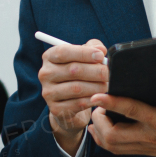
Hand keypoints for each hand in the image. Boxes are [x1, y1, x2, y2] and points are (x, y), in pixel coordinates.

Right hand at [39, 38, 108, 155]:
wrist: (69, 101)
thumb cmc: (78, 73)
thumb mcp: (83, 57)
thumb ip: (92, 48)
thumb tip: (101, 50)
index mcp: (49, 56)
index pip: (63, 52)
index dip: (84, 53)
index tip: (101, 56)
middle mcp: (45, 73)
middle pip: (72, 70)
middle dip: (96, 71)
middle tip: (109, 73)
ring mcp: (48, 92)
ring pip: (77, 88)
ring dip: (96, 87)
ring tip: (107, 85)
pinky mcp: (55, 108)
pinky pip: (78, 103)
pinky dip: (92, 100)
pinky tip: (100, 97)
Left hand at [87, 77, 155, 156]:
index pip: (132, 112)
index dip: (113, 103)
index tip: (98, 95)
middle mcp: (150, 137)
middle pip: (113, 135)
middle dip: (98, 120)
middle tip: (96, 104)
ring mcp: (146, 146)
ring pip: (112, 146)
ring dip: (99, 131)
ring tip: (96, 114)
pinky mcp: (145, 151)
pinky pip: (118, 150)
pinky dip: (104, 140)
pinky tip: (101, 130)